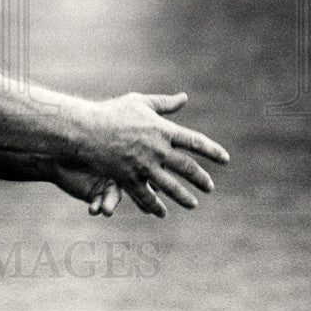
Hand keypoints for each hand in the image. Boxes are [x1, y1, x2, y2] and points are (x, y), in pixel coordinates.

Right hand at [65, 92, 228, 217]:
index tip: (225, 160)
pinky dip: (154, 206)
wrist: (85, 129)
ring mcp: (143, 165)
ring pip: (170, 186)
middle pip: (187, 167)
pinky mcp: (128, 178)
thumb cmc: (112, 112)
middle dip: (201, 178)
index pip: (195, 142)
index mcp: (162, 129)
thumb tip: (185, 97)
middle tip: (209, 187)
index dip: (212, 151)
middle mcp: (157, 149)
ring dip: (184, 197)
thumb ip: (164, 103)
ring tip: (194, 204)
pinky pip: (145, 196)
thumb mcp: (139, 102)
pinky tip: (161, 213)